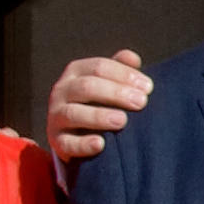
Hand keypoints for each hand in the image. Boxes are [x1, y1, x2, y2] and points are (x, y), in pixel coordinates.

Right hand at [43, 50, 152, 166]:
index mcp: (76, 72)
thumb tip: (134, 59)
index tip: (148, 87)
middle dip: (116, 93)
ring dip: (99, 116)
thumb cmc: (98, 101)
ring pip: (73, 113)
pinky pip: (68, 143)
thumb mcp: (107, 82)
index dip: (124, 75)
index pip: (99, 67)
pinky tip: (100, 144)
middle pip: (87, 87)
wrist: (76, 133)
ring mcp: (56, 116)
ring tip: (122, 120)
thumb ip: (120, 69)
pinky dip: (83, 144)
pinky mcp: (57, 141)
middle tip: (141, 102)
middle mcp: (62, 91)